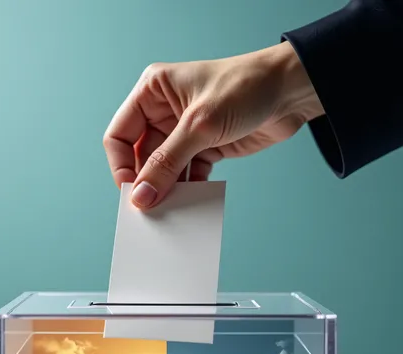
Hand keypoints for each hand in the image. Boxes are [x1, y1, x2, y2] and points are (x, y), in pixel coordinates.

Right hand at [103, 42, 322, 208]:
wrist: (291, 91)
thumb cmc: (245, 87)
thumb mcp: (199, 126)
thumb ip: (167, 164)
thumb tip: (142, 195)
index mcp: (153, 92)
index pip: (120, 135)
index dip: (121, 165)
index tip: (131, 192)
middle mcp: (164, 110)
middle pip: (141, 156)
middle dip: (147, 182)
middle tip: (151, 208)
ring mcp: (185, 131)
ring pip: (165, 169)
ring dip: (169, 189)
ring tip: (173, 207)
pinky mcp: (206, 147)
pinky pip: (188, 174)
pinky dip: (189, 188)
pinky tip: (194, 199)